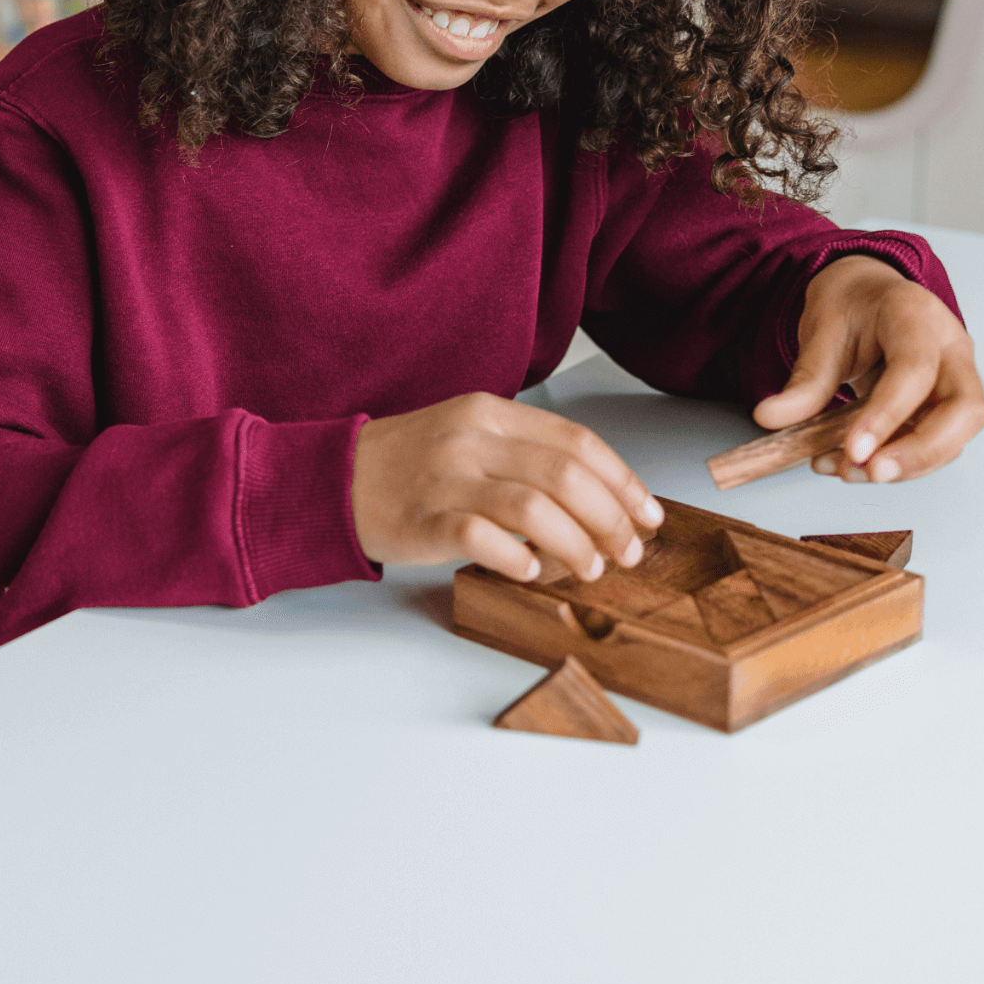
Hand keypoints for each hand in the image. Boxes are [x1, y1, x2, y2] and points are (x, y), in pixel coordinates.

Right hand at [350, 391, 663, 582]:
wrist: (335, 477)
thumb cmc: (413, 463)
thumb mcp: (471, 436)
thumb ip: (526, 455)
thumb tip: (599, 498)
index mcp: (491, 412)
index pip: (577, 441)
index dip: (622, 480)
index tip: (647, 513)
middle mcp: (473, 438)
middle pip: (566, 474)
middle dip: (611, 518)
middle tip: (628, 552)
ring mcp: (447, 477)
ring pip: (534, 507)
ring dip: (575, 543)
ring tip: (589, 569)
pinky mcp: (423, 518)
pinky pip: (482, 537)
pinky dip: (517, 557)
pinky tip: (530, 571)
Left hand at [751, 255, 983, 482]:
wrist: (866, 294)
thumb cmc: (851, 306)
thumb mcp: (821, 330)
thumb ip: (804, 379)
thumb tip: (770, 417)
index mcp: (916, 315)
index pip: (916, 368)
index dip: (888, 414)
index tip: (854, 449)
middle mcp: (952, 346)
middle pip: (966, 408)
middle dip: (921, 452)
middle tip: (870, 471)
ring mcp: (958, 377)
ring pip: (956, 435)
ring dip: (906, 466)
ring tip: (847, 470)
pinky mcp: (948, 406)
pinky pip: (937, 445)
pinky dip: (899, 464)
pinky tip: (854, 465)